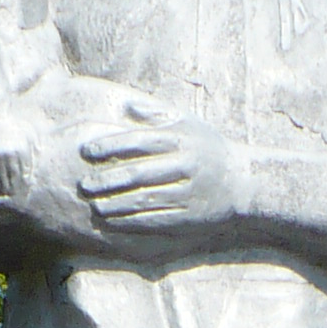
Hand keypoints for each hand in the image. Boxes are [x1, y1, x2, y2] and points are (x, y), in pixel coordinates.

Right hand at [0, 112, 36, 201]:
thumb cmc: (12, 125)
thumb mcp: (27, 131)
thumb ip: (35, 142)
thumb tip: (41, 152)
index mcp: (23, 150)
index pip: (26, 172)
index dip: (25, 183)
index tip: (24, 191)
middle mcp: (12, 154)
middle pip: (15, 177)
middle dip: (15, 189)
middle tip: (14, 197)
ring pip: (4, 177)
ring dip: (4, 189)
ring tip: (5, 196)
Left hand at [76, 112, 247, 232]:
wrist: (242, 182)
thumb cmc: (208, 148)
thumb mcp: (188, 123)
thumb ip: (156, 113)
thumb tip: (125, 105)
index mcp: (179, 139)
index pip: (138, 141)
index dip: (110, 145)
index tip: (87, 151)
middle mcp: (183, 165)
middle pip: (138, 173)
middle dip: (108, 180)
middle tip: (84, 185)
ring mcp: (187, 192)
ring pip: (144, 200)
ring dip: (116, 204)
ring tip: (95, 206)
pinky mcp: (189, 216)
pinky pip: (156, 219)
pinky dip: (132, 222)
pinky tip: (114, 221)